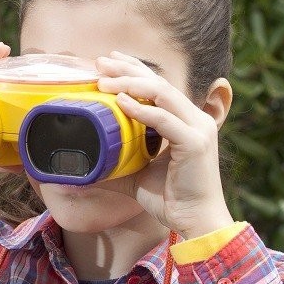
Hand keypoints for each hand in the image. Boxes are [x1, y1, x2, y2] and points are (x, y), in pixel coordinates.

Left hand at [94, 52, 234, 238]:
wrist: (196, 222)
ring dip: (130, 84)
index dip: (134, 71)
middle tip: (100, 61)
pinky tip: (119, 101)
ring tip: (103, 81)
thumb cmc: (171, 200)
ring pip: (162, 93)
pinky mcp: (195, 143)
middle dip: (128, 69)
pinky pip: (163, 119)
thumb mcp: (137, 176)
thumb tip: (85, 164)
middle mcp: (195, 119)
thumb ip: (117, 164)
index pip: (159, 86)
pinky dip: (140, 109)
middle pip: (159, 82)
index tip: (109, 62)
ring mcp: (198, 129)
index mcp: (185, 121)